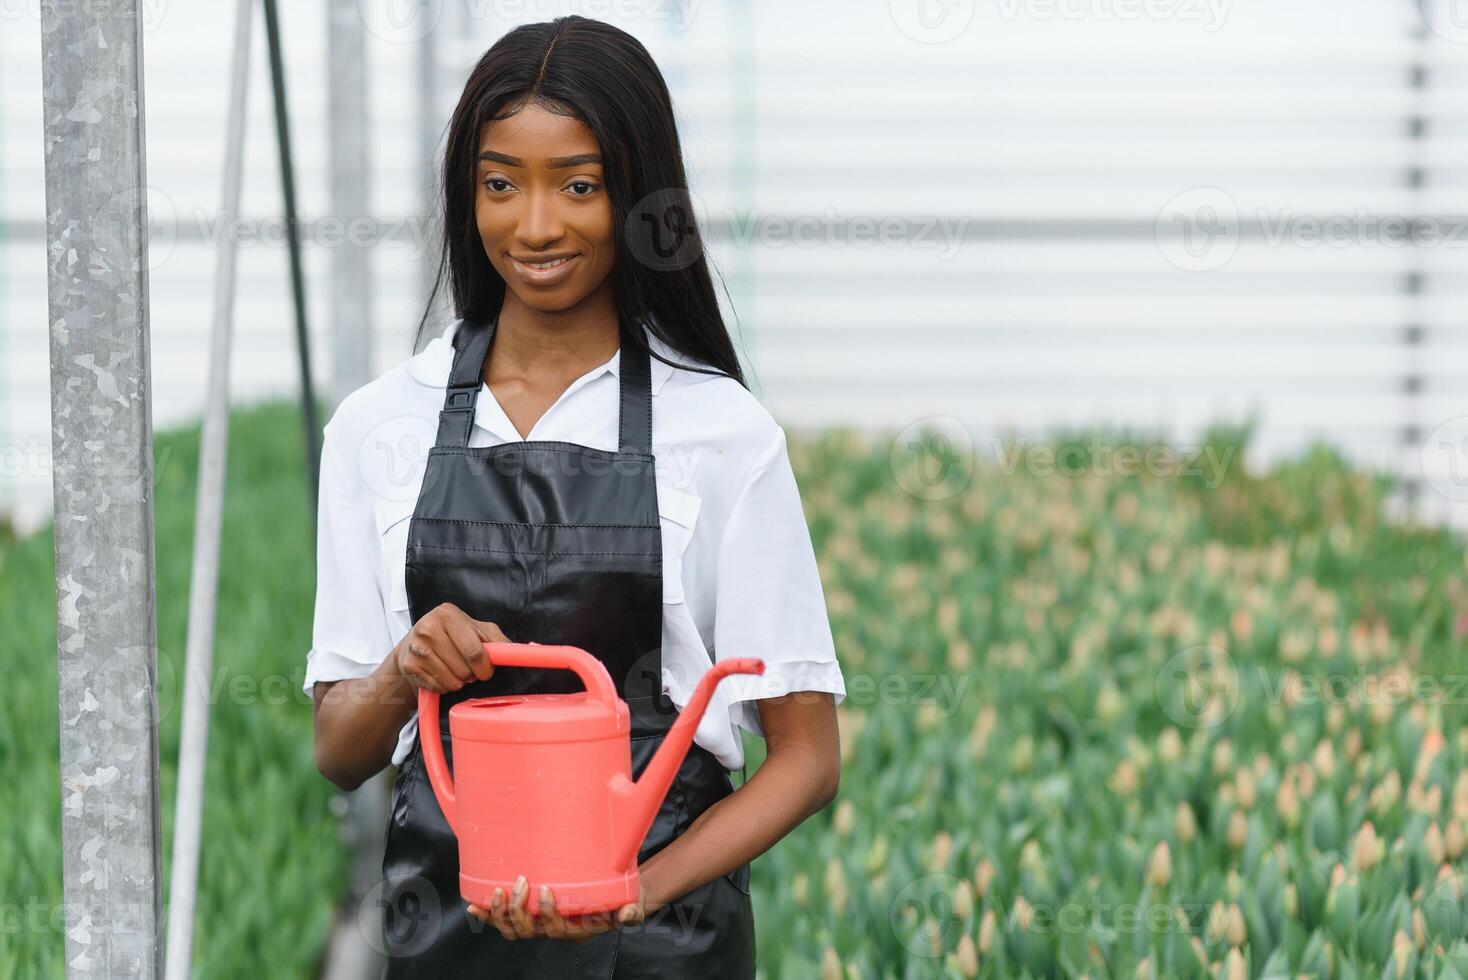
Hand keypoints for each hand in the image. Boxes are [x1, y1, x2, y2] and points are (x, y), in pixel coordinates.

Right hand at [392, 603, 508, 693]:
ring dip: (458, 682)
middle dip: (471, 675)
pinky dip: (444, 686)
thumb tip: (522, 650)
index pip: (475, 651)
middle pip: (463, 669)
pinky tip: (440, 674)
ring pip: (451, 680)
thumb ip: (497, 638)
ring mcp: (415, 647)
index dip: (485, 667)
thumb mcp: (476, 629)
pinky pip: (437, 687)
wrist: (413, 644)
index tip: (486, 672)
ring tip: (454, 670)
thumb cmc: (451, 635)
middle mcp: (428, 627)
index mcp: (448, 614)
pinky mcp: (408, 665)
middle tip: (467, 668)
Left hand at [467, 875, 645, 942]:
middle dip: (519, 910)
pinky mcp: (531, 914)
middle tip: (521, 881)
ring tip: (497, 892)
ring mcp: (541, 924)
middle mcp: (556, 930)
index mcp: (577, 930)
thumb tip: (626, 916)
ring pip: (513, 930)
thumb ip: (631, 912)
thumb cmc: (624, 900)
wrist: (618, 897)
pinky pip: (505, 921)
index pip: (557, 929)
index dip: (547, 913)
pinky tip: (474, 907)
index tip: (545, 889)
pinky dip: (488, 916)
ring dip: (500, 914)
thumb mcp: (633, 905)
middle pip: (529, 931)